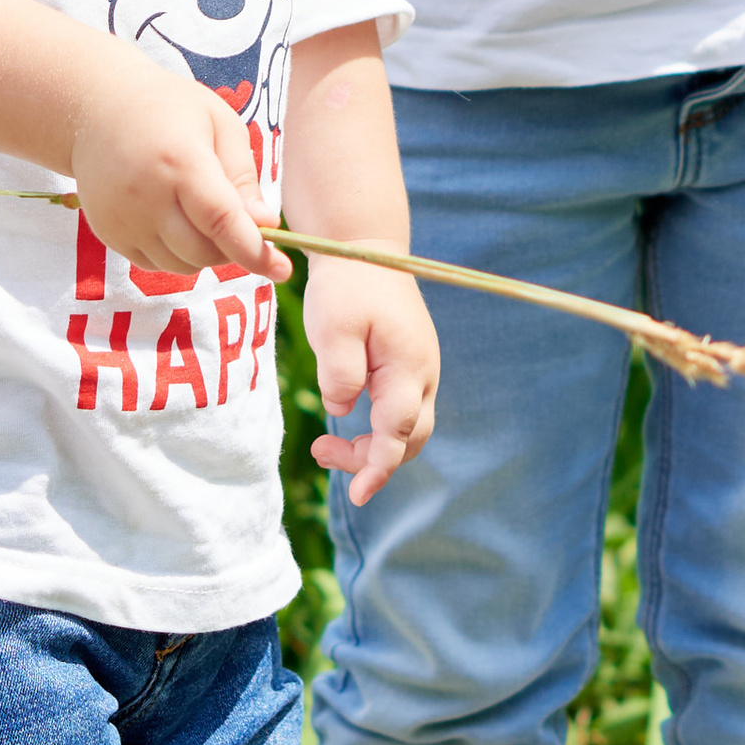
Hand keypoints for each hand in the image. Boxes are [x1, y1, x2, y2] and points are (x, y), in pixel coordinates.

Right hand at [68, 40, 284, 280]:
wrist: (96, 109)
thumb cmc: (170, 110)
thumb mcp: (219, 123)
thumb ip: (243, 176)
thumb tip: (265, 224)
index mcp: (180, 161)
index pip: (221, 221)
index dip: (254, 251)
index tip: (282, 269)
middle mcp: (147, 195)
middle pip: (204, 252)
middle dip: (232, 248)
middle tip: (240, 223)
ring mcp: (123, 218)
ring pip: (180, 265)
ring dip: (204, 253)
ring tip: (202, 213)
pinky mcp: (107, 232)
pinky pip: (154, 264)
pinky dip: (175, 253)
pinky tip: (173, 218)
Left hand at [303, 260, 438, 506]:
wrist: (367, 250)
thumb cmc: (348, 286)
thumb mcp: (333, 325)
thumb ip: (339, 372)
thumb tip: (341, 408)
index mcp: (407, 366)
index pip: (398, 432)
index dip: (378, 467)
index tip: (358, 494)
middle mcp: (423, 374)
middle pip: (408, 440)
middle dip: (370, 461)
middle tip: (321, 452)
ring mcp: (420, 371)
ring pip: (407, 430)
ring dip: (372, 447)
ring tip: (325, 446)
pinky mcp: (408, 368)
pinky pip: (400, 412)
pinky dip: (376, 429)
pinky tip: (345, 420)